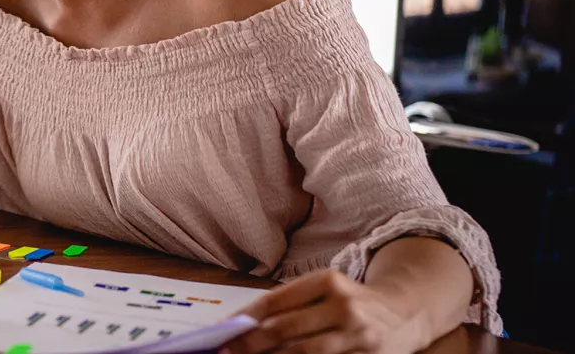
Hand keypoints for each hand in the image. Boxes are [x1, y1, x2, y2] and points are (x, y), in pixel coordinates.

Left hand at [222, 269, 426, 353]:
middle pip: (285, 330)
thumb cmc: (352, 301)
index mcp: (328, 281)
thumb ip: (289, 304)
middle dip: (250, 344)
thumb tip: (242, 324)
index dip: (245, 319)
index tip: (221, 331)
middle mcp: (344, 306)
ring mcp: (358, 336)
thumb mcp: (325, 290)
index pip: (275, 300)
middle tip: (226, 351)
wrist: (407, 312)